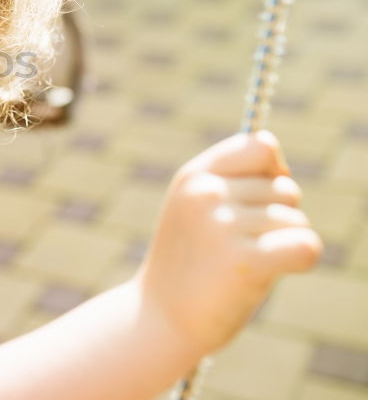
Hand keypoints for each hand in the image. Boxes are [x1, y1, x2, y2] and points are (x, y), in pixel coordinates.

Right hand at [137, 131, 321, 354]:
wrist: (158, 319)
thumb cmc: (187, 264)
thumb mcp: (195, 209)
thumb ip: (232, 182)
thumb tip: (283, 169)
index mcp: (193, 176)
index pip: (262, 146)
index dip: (275, 170)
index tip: (262, 198)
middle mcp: (206, 194)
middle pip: (286, 188)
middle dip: (277, 216)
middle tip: (242, 244)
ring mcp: (223, 226)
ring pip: (296, 220)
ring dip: (283, 243)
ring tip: (245, 262)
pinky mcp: (246, 262)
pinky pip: (306, 246)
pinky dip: (302, 259)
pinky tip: (275, 272)